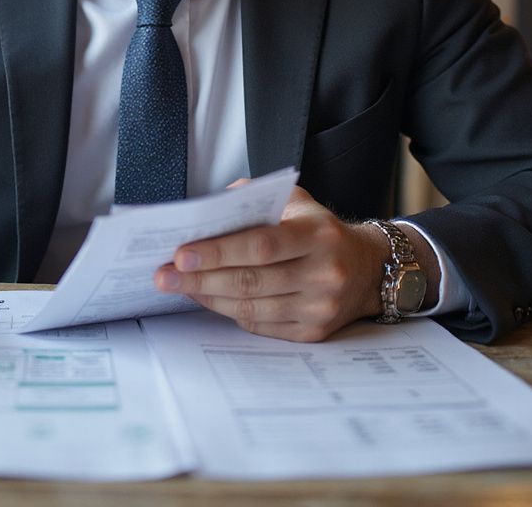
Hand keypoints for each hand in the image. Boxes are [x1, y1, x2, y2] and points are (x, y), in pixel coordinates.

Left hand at [153, 186, 433, 341]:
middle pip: (252, 281)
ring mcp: (320, 307)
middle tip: (163, 276)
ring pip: (253, 308)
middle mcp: (322, 273)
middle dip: (201, 279)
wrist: (368, 268)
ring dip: (208, 298)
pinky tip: (207, 299)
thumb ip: (254, 199)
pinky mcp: (314, 332)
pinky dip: (229, 312)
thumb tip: (206, 210)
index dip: (219, 252)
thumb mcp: (295, 202)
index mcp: (317, 235)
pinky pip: (262, 326)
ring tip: (177, 287)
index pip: (261, 245)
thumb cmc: (319, 229)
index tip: (180, 254)